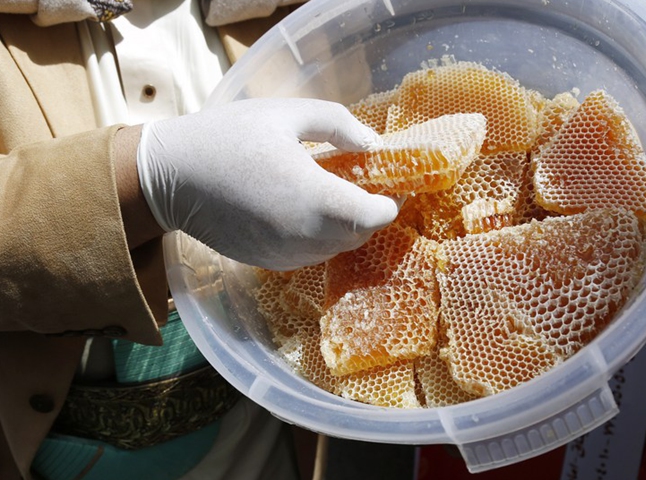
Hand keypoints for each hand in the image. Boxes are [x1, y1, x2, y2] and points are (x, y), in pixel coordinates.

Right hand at [136, 98, 399, 269]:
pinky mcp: (269, 262)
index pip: (375, 216)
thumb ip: (339, 125)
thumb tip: (373, 144)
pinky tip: (306, 209)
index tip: (392, 184)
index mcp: (313, 198)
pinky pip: (311, 254)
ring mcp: (285, 254)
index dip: (390, 202)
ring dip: (346, 225)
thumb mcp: (287, 114)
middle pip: (360, 234)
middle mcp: (304, 236)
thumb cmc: (228, 137)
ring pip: (336, 247)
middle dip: (370, 212)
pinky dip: (320, 236)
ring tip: (335, 193)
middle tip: (366, 183)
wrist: (171, 175)